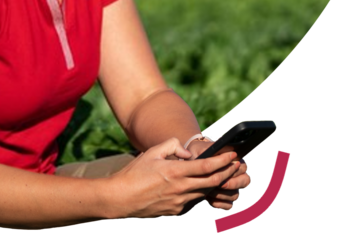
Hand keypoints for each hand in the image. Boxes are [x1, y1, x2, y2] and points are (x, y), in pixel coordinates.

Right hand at [106, 138, 242, 219]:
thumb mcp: (151, 152)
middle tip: (237, 165)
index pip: (206, 166)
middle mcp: (181, 188)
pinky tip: (197, 187)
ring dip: (215, 184)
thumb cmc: (135, 173)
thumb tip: (186, 153)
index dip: (223, 161)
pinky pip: (192, 201)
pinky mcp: (176, 212)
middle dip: (227, 172)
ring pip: (204, 192)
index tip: (233, 155)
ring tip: (222, 174)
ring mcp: (180, 203)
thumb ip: (172, 146)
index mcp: (175, 171)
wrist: (122, 199)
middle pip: (213, 182)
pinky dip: (198, 193)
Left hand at [185, 139, 250, 212]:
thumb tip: (221, 153)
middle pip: (245, 181)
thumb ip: (212, 150)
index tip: (220, 172)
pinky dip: (219, 204)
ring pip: (236, 195)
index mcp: (234, 160)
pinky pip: (229, 206)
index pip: (243, 166)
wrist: (189, 161)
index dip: (233, 171)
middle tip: (217, 184)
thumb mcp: (202, 149)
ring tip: (207, 190)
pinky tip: (208, 198)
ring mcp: (232, 188)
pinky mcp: (225, 198)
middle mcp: (237, 174)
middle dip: (231, 184)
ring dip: (222, 194)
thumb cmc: (198, 153)